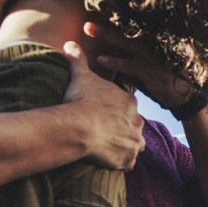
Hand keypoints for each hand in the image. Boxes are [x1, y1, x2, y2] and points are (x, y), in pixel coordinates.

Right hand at [62, 41, 144, 169]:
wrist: (79, 126)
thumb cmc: (80, 100)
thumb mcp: (80, 76)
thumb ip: (78, 60)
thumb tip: (69, 43)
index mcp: (129, 101)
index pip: (127, 107)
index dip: (115, 112)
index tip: (102, 115)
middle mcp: (138, 121)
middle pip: (134, 125)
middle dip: (122, 129)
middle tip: (104, 132)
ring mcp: (135, 141)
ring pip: (135, 144)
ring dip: (125, 146)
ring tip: (108, 146)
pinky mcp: (128, 158)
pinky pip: (128, 163)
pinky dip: (120, 162)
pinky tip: (108, 160)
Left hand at [83, 21, 198, 108]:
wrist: (185, 95)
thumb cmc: (165, 79)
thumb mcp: (154, 61)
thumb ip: (138, 53)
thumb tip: (117, 46)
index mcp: (153, 39)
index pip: (131, 24)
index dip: (114, 15)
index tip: (98, 5)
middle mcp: (153, 44)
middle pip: (127, 28)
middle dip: (107, 18)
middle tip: (88, 13)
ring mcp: (152, 57)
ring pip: (126, 42)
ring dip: (106, 34)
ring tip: (88, 28)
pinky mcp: (151, 72)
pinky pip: (129, 65)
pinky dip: (114, 62)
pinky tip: (100, 59)